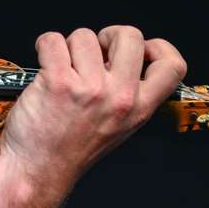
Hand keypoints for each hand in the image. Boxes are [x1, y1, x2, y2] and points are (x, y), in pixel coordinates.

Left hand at [0, 26, 185, 207]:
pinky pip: (53, 40)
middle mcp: (119, 97)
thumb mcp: (116, 127)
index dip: (158, 47)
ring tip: (62, 70)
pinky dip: (45, 45)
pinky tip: (44, 63)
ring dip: (69, 47)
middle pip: (130, 35)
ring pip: (85, 36)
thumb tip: (118, 56)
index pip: (173, 66)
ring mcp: (90, 89)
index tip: (141, 48)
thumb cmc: (68, 149)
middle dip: (108, 35)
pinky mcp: (58, 82)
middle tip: (94, 51)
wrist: (36, 172)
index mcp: (138, 109)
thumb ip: (127, 94)